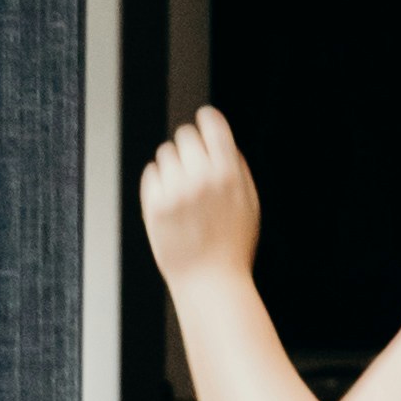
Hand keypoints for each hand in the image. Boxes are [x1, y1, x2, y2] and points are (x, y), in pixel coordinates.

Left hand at [141, 104, 260, 289]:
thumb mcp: (249, 202)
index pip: (212, 124)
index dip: (207, 119)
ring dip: (173, 166)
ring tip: (183, 192)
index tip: (203, 120)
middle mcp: (201, 177)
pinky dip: (158, 184)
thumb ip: (236, 166)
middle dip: (189, 148)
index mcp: (229, 173)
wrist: (210, 282)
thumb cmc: (232, 244)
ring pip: (165, 154)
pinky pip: (151, 174)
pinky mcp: (154, 204)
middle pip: (185, 135)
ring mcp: (175, 191)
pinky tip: (170, 203)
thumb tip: (219, 137)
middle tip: (192, 167)